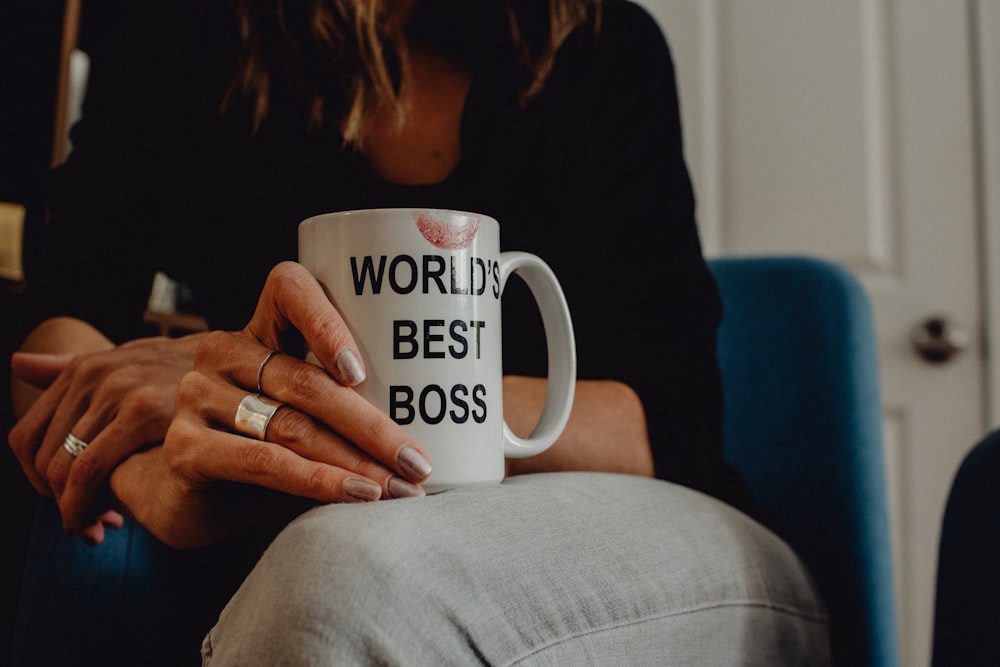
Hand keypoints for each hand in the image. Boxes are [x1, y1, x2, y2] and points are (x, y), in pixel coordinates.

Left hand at [9, 331, 203, 543]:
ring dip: (71, 509)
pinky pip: (89, 469)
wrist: (247, 365)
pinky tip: (108, 521)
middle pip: (41, 456)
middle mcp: (93, 374)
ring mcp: (116, 390)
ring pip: (61, 468)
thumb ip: (72, 368)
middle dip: (55, 501)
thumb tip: (16, 363)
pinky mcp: (141, 411)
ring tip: (96, 528)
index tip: (62, 502)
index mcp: (84, 367)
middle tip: (82, 525)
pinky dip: (84, 504)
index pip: (27, 436)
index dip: (36, 480)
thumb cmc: (191, 372)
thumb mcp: (130, 361)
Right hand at [111, 262, 432, 547]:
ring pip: (293, 427)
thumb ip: (351, 406)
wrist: (194, 497)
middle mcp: (224, 354)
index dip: (325, 320)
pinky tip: (355, 494)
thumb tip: (438, 423)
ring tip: (399, 488)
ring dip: (355, 462)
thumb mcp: (310, 418)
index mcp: (261, 331)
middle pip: (308, 382)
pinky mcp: (187, 446)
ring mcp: (199, 397)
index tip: (361, 370)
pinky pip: (264, 461)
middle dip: (373, 428)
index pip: (290, 290)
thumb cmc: (270, 448)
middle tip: (417, 462)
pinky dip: (317, 481)